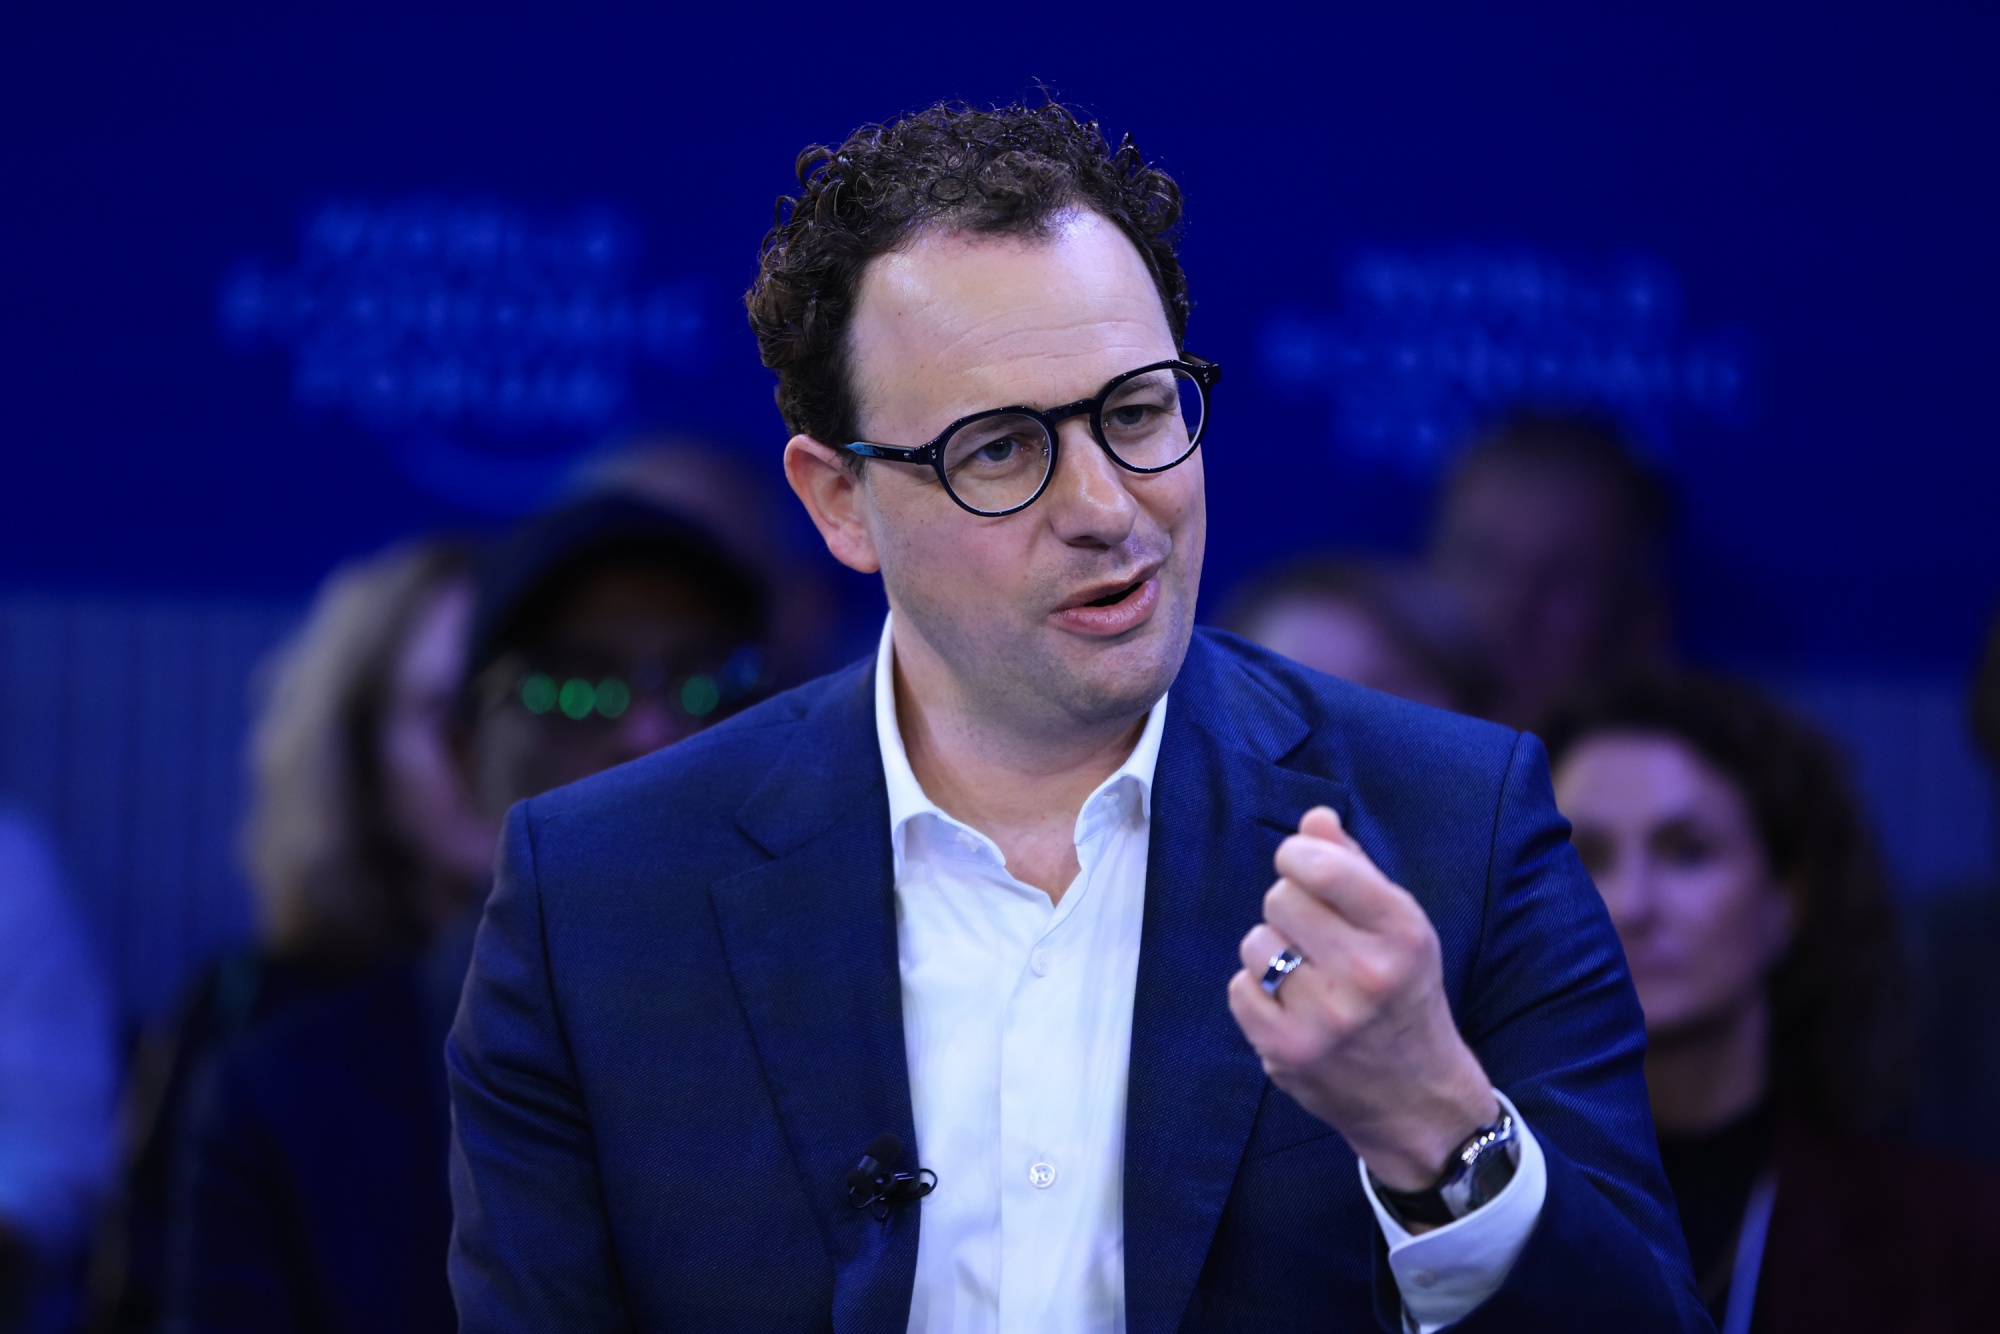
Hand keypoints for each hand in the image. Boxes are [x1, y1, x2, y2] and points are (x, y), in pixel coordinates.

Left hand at [1228, 806, 1497, 1195]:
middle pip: (1279, 897)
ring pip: (1255, 942)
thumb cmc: (1404, 996)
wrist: (1416, 1099)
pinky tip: (1292, 1007)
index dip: (1298, 857)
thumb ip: (1354, 868)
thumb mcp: (1400, 927)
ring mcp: (1324, 1017)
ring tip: (1308, 975)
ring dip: (1272, 952)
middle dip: (1291, 908)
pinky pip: (1239, 988)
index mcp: (1402, 933)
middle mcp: (1366, 974)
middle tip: (1317, 937)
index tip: (1302, 867)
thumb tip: (1313, 820)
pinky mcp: (1286, 1051)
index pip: (1321, 864)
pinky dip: (1256, 992)